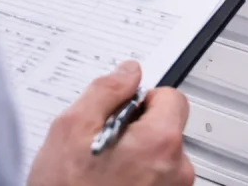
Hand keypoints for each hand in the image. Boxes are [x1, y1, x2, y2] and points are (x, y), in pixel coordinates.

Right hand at [27, 61, 194, 185]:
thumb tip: (128, 73)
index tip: (120, 113)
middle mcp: (177, 171)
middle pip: (168, 130)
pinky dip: (138, 182)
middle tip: (102, 146)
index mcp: (160, 142)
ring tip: (102, 173)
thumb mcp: (71, 129)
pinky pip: (157, 184)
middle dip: (138, 132)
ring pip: (161, 160)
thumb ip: (105, 91)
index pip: (172, 97)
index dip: (142, 100)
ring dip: (137, 160)